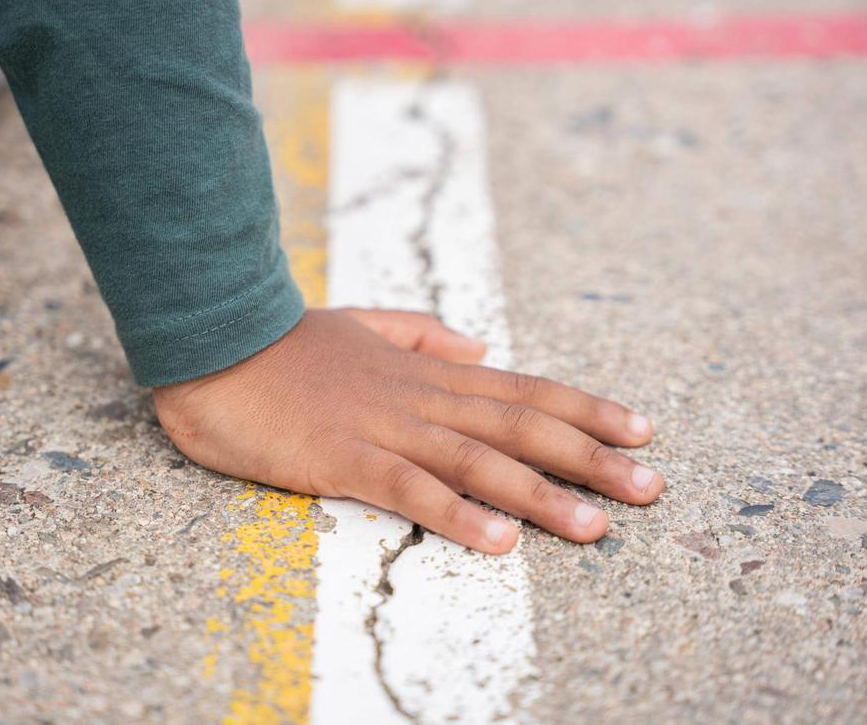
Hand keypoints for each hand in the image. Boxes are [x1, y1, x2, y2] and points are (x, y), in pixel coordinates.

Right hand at [152, 309, 662, 553]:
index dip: (586, 409)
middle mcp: (420, 397)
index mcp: (426, 371)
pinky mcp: (342, 458)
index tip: (641, 429)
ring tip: (596, 525)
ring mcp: (384, 427)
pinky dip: (457, 514)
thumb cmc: (284, 342)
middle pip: (520, 425)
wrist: (215, 340)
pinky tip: (498, 542)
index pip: (523, 388)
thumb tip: (476, 344)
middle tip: (650, 487)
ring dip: (541, 495)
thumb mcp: (362, 324)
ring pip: (478, 460)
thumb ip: (420, 332)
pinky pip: (409, 490)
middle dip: (591, 457)